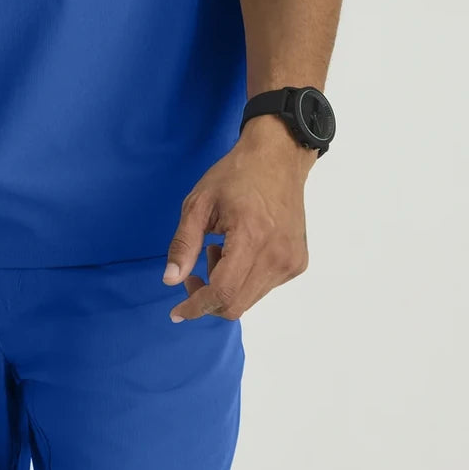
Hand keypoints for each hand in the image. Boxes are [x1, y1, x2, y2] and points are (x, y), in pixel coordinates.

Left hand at [162, 115, 315, 322]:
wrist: (278, 158)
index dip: (197, 306)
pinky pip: (265, 287)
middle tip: (193, 273)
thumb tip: (170, 281)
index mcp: (251, 237)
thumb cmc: (235, 175)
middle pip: (237, 304)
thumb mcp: (199, 202)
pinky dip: (244, 280)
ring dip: (226, 287)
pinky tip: (238, 251)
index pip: (223, 291)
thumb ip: (184, 243)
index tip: (177, 311)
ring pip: (250, 299)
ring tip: (218, 250)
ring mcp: (291, 262)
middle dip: (208, 299)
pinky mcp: (298, 263)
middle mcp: (276, 256)